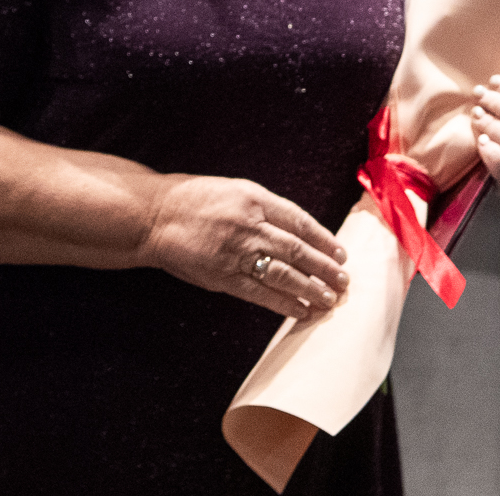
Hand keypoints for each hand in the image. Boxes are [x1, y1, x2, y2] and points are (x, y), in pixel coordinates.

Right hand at [139, 175, 349, 321]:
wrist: (155, 217)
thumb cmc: (196, 200)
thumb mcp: (236, 190)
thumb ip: (266, 209)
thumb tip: (298, 231)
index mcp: (256, 200)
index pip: (300, 221)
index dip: (324, 239)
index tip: (341, 252)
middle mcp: (250, 226)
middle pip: (298, 250)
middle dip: (324, 267)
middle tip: (344, 280)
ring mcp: (237, 253)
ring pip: (284, 274)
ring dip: (310, 288)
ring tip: (330, 299)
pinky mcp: (223, 277)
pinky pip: (259, 293)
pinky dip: (283, 303)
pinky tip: (301, 310)